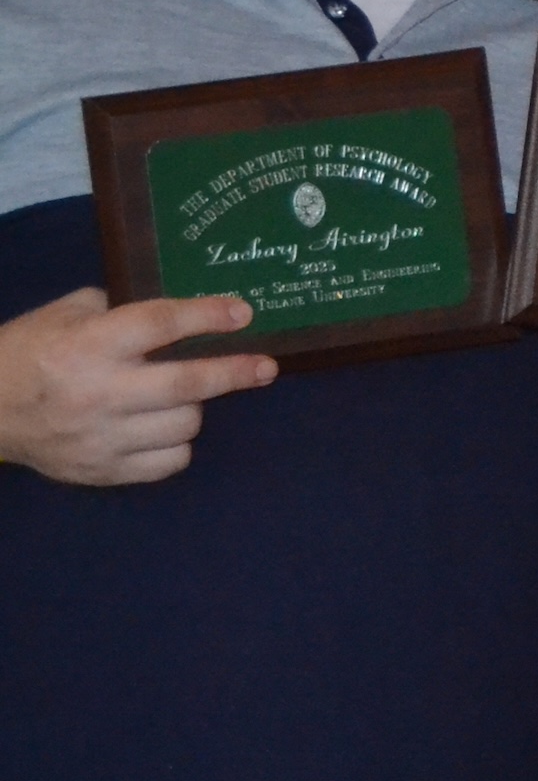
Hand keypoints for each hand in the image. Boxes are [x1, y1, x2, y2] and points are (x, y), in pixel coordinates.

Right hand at [0, 288, 273, 486]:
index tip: (243, 314)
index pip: (158, 325)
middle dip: (234, 373)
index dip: (206, 316)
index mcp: (87, 345)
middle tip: (265, 367)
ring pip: (183, 425)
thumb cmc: (29, 353)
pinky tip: (162, 429)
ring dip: (194, 408)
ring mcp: (101, 437)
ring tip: (178, 397)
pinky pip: (169, 462)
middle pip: (185, 384)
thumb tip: (176, 314)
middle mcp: (98, 392)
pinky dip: (176, 445)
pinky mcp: (102, 471)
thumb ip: (117, 309)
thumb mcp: (64, 315)